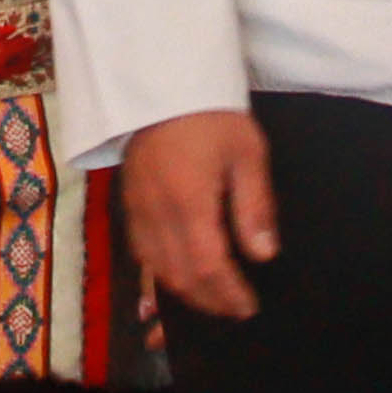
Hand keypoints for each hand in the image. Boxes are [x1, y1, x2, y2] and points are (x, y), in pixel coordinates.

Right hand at [120, 108, 279, 322]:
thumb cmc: (212, 115)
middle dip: (209, 301)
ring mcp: (137, 209)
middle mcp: (157, 212)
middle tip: (234, 309)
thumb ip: (255, 206)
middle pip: (180, 277)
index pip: (209, 266)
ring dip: (185, 292)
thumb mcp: (247, 152)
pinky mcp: (127, 203)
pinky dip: (160, 274)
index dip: (229, 294)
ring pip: (156, 270)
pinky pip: (141, 253)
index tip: (248, 307)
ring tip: (212, 298)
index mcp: (189, 200)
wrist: (162, 83)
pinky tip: (177, 278)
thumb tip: (264, 255)